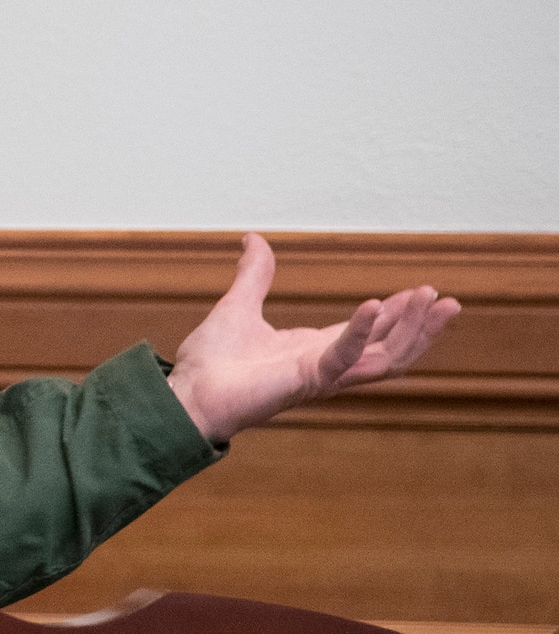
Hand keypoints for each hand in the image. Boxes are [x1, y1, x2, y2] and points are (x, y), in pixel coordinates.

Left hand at [166, 233, 459, 443]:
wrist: (184, 394)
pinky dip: (360, 332)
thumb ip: (253, 275)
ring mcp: (318, 377)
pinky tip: (374, 304)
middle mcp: (323, 366)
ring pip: (382, 359)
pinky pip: (342, 357)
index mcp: (313, 350)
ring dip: (410, 332)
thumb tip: (252, 239)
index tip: (421, 292)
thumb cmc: (209, 363)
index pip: (369, 333)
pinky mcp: (303, 382)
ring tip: (434, 303)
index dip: (396, 314)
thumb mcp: (238, 306)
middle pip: (388, 349)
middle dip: (420, 326)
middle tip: (448, 300)